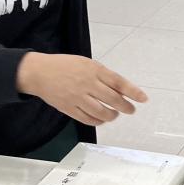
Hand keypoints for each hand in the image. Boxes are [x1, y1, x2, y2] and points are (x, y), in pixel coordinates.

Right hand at [16, 53, 147, 125]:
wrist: (40, 73)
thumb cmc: (65, 66)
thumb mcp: (87, 63)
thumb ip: (103, 75)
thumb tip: (120, 89)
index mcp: (94, 70)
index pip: (119, 82)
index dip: (133, 92)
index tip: (143, 98)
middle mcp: (87, 84)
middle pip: (113, 100)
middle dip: (126, 107)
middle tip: (131, 110)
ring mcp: (77, 97)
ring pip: (101, 112)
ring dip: (112, 116)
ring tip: (115, 115)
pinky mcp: (69, 108)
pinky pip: (87, 119)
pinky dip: (97, 121)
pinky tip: (101, 119)